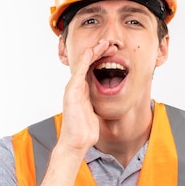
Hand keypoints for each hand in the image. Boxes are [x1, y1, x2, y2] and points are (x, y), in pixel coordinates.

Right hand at [58, 40, 111, 156]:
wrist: (76, 142)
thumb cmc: (84, 130)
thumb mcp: (94, 112)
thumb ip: (97, 103)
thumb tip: (106, 101)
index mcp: (82, 91)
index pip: (91, 69)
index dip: (101, 58)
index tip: (112, 51)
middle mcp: (76, 87)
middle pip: (86, 63)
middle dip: (98, 51)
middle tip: (110, 43)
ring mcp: (72, 89)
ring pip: (82, 64)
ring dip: (93, 52)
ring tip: (103, 43)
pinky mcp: (71, 92)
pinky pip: (78, 72)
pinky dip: (84, 61)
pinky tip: (91, 52)